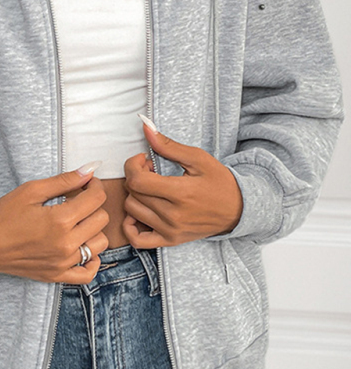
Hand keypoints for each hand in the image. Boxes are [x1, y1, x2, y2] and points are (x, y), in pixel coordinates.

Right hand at [0, 164, 109, 282]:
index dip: (94, 185)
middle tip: (78, 200)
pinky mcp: (58, 275)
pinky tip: (82, 247)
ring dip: (94, 230)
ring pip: (101, 244)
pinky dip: (92, 260)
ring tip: (78, 222)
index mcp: (60, 220)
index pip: (97, 198)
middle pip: (102, 219)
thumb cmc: (3, 215)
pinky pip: (89, 273)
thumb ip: (64, 180)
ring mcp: (63, 262)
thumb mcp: (32, 190)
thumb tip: (90, 169)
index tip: (86, 184)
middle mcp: (66, 243)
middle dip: (94, 205)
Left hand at [122, 121, 242, 248]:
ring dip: (134, 196)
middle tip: (151, 171)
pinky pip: (137, 240)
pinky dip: (130, 226)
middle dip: (136, 176)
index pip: (137, 181)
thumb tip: (146, 127)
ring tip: (150, 188)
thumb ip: (169, 145)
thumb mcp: (198, 158)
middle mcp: (173, 216)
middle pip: (133, 194)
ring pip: (131, 212)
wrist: (238, 210)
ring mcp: (170, 231)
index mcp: (180, 193)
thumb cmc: (219, 182)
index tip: (144, 160)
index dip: (133, 165)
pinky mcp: (170, 241)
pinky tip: (140, 212)